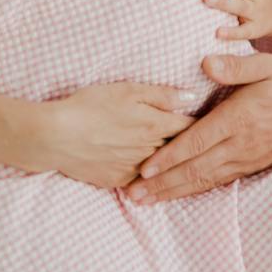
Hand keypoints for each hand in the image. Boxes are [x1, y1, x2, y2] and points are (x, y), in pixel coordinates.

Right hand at [36, 81, 199, 188]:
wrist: (55, 136)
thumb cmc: (90, 106)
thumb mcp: (127, 90)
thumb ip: (162, 95)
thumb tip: (192, 98)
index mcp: (156, 126)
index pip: (192, 128)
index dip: (204, 125)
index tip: (216, 123)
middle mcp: (151, 152)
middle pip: (180, 150)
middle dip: (193, 146)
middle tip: (209, 144)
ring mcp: (135, 170)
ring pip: (163, 167)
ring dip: (173, 163)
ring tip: (185, 159)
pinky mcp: (119, 181)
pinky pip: (142, 179)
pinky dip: (151, 176)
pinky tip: (155, 174)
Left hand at [126, 53, 271, 203]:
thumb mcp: (268, 64)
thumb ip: (236, 66)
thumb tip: (206, 63)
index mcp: (239, 117)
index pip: (197, 141)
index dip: (169, 157)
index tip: (144, 169)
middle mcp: (240, 143)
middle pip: (195, 168)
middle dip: (162, 184)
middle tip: (133, 195)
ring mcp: (248, 157)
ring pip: (205, 180)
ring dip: (175, 191)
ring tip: (148, 200)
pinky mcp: (254, 164)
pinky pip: (220, 181)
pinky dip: (197, 189)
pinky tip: (181, 193)